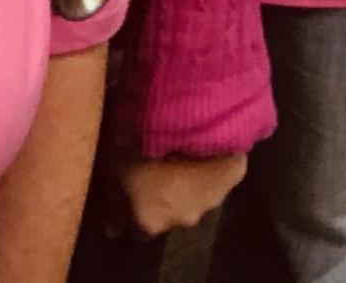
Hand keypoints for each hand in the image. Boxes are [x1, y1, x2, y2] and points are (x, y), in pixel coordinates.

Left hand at [108, 151, 245, 238]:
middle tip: (156, 166)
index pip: (139, 229)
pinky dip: (210, 165)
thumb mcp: (111, 164)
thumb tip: (112, 231)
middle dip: (163, 196)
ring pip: (196, 195)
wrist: (186, 115)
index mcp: (152, 220)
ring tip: (179, 153)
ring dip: (187, 181)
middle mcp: (184, 219)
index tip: (131, 188)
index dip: (133, 209)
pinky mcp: (234, 177)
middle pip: (170, 214)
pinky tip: (202, 143)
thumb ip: (111, 197)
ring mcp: (212, 200)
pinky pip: (219, 174)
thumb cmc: (139, 141)